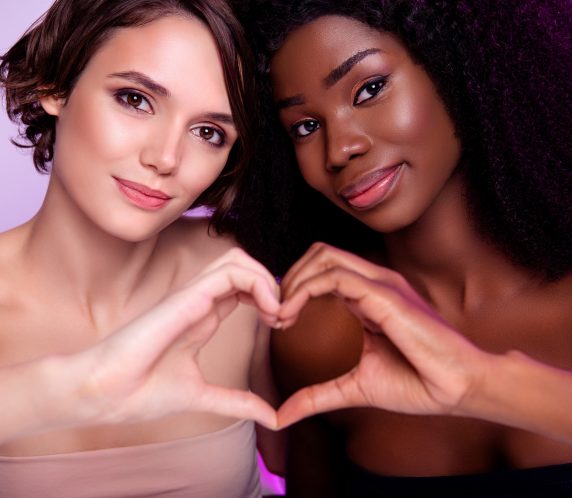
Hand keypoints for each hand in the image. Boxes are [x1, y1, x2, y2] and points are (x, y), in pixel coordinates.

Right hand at [61, 248, 280, 429]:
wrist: (104, 395)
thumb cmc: (141, 392)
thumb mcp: (203, 396)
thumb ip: (238, 401)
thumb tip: (272, 417)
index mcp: (202, 317)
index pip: (243, 289)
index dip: (270, 300)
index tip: (282, 327)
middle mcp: (199, 300)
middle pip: (243, 267)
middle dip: (273, 285)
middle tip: (284, 317)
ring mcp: (192, 295)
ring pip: (238, 260)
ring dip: (267, 280)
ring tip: (277, 313)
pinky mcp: (187, 296)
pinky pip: (230, 272)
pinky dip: (258, 283)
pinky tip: (268, 310)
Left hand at [276, 243, 491, 427]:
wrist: (458, 388)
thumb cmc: (416, 383)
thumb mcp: (354, 387)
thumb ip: (317, 394)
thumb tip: (282, 416)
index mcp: (368, 297)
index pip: (322, 271)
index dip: (294, 288)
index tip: (279, 320)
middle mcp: (373, 283)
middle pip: (319, 254)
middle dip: (289, 278)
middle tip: (275, 313)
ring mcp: (381, 284)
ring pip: (323, 256)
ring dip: (293, 281)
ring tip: (281, 314)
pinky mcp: (385, 294)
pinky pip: (335, 276)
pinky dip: (305, 290)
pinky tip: (292, 314)